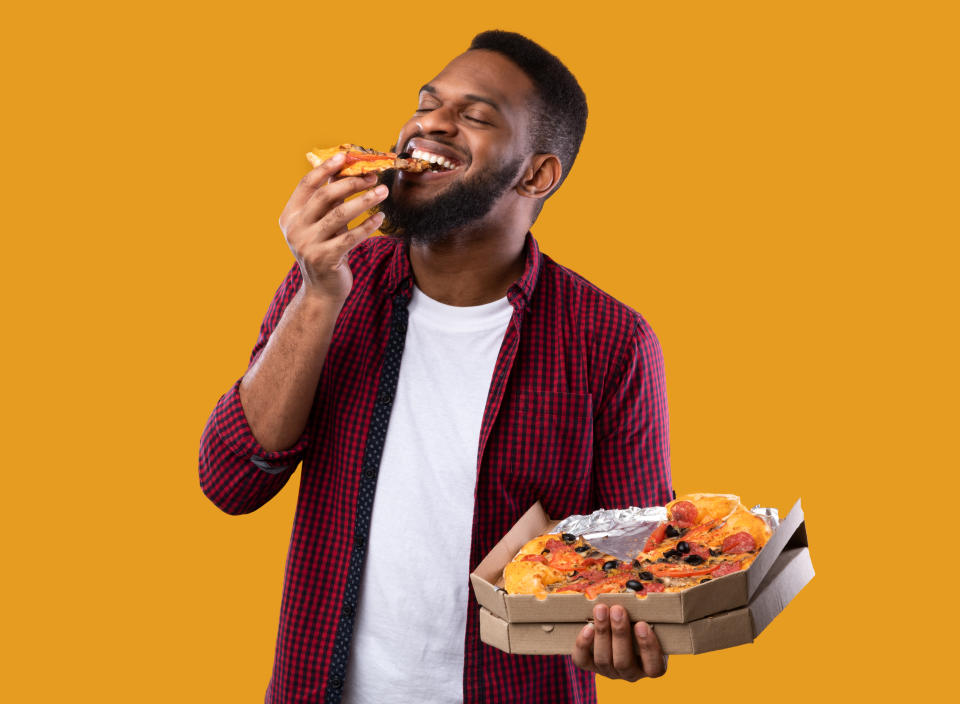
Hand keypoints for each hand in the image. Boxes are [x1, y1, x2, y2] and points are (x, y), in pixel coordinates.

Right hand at [278, 153, 388, 304]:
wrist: (322, 290)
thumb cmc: (325, 251)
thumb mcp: (321, 224)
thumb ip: (328, 199)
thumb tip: (344, 168)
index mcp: (290, 215)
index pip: (306, 184)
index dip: (326, 168)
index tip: (346, 156)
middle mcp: (294, 228)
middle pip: (324, 196)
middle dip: (352, 182)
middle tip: (373, 176)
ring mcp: (307, 245)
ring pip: (340, 214)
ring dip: (365, 200)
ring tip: (383, 192)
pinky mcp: (324, 259)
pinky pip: (350, 237)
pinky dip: (368, 225)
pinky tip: (381, 218)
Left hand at [571, 604, 667, 681]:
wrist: (619, 632)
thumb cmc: (638, 624)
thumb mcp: (649, 622)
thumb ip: (646, 616)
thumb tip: (640, 593)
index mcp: (649, 666)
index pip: (654, 667)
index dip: (648, 648)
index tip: (642, 625)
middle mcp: (629, 673)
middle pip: (623, 662)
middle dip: (619, 633)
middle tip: (617, 609)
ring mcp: (608, 671)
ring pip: (603, 659)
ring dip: (602, 632)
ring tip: (601, 609)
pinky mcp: (589, 666)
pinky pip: (582, 660)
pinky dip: (583, 644)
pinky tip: (587, 627)